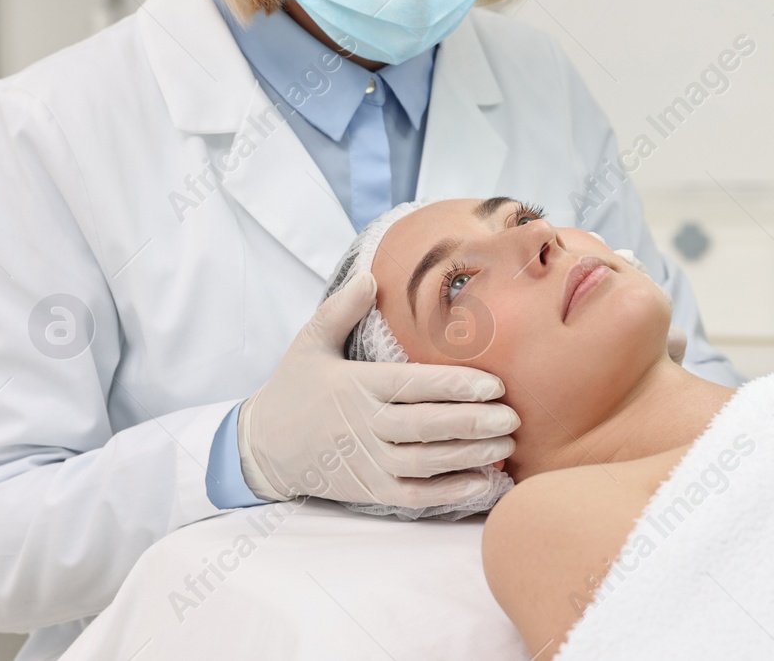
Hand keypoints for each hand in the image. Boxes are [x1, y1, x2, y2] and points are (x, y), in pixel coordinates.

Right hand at [236, 271, 518, 505]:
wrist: (261, 449)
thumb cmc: (294, 389)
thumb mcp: (309, 343)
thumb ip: (342, 310)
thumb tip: (371, 276)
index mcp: (356, 387)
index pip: (413, 385)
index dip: (455, 386)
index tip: (493, 384)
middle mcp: (364, 426)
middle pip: (427, 426)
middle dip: (473, 422)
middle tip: (513, 416)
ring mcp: (367, 463)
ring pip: (426, 463)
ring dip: (469, 456)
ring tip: (505, 444)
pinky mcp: (370, 491)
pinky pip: (416, 496)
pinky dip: (450, 492)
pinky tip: (483, 482)